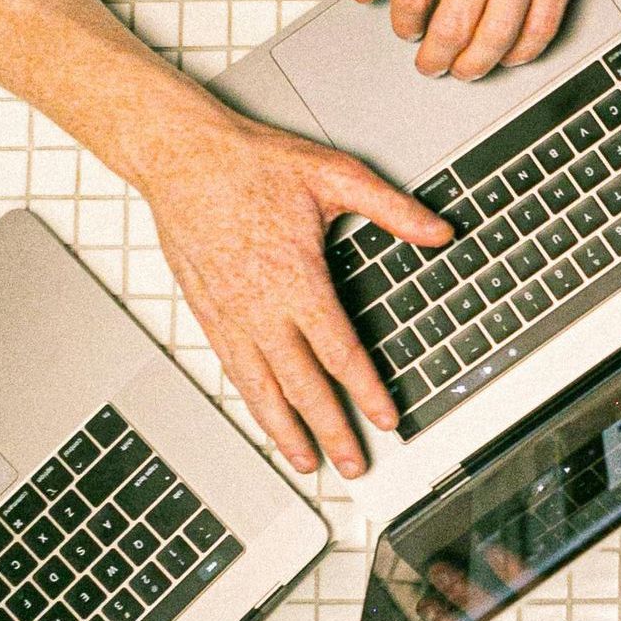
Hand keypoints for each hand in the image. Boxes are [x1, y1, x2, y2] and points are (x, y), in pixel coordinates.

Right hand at [139, 99, 451, 477]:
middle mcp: (260, 307)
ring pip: (261, 387)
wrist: (181, 155)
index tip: (387, 420)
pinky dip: (252, 401)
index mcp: (296, 280)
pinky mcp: (206, 311)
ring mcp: (229, 314)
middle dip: (331, 430)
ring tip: (306, 461)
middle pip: (302, 385)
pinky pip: (233, 369)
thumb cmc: (253, 163)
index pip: (340, 352)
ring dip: (285, 429)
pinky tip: (265, 416)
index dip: (365, 392)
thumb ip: (392, 210)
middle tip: (354, 464)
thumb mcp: (335, 176)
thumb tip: (439, 232)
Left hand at [353, 0, 612, 81]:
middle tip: (431, 64)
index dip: (403, 24)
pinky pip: (544, 25)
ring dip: (476, 64)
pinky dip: (523, 51)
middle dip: (435, 58)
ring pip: (498, 37)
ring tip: (465, 69)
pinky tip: (509, 53)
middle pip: (453, 28)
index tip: (407, 29)